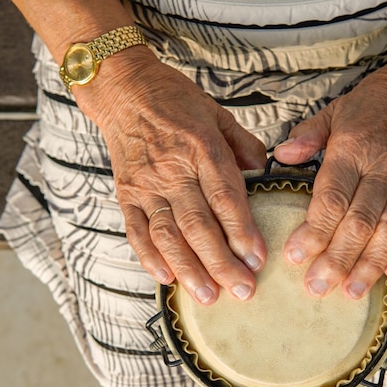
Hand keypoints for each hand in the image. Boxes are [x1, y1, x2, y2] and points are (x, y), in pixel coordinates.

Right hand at [73, 46, 267, 304]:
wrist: (123, 89)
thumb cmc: (175, 100)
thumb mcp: (217, 112)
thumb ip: (243, 144)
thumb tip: (263, 170)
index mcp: (201, 148)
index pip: (225, 197)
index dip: (242, 231)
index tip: (258, 259)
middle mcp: (173, 170)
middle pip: (198, 225)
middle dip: (221, 263)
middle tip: (242, 291)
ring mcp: (146, 185)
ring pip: (168, 235)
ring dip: (189, 269)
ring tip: (208, 297)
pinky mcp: (125, 193)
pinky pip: (136, 231)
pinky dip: (149, 257)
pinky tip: (166, 279)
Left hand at [274, 60, 386, 298]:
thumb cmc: (374, 104)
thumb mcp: (334, 111)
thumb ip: (307, 136)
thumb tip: (280, 156)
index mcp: (353, 149)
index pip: (332, 198)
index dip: (314, 231)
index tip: (295, 257)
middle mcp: (384, 169)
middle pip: (359, 222)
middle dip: (337, 259)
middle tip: (317, 287)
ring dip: (371, 264)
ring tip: (351, 291)